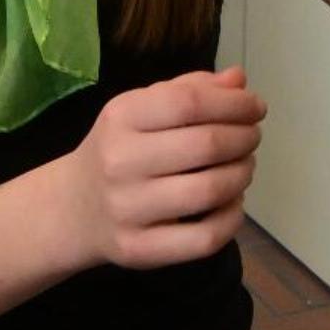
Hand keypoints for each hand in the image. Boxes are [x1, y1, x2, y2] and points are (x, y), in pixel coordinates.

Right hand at [64, 67, 265, 272]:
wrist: (73, 209)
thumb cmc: (117, 149)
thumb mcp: (140, 110)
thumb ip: (188, 90)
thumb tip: (238, 79)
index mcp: (121, 117)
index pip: (189, 103)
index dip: (234, 104)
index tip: (257, 107)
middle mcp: (120, 161)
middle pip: (205, 146)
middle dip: (244, 138)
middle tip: (252, 137)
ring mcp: (128, 209)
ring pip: (210, 191)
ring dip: (242, 174)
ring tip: (244, 166)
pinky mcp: (140, 250)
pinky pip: (205, 237)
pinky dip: (232, 217)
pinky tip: (232, 202)